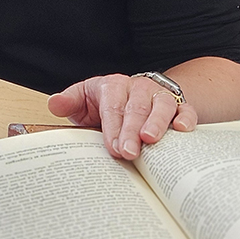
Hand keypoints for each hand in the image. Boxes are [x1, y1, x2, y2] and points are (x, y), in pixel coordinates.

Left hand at [47, 74, 197, 159]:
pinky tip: (181, 130)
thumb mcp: (85, 100)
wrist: (136, 95)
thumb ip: (70, 102)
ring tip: (151, 140)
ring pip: (161, 105)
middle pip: (135, 107)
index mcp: (113, 85)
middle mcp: (137, 88)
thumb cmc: (108, 103)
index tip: (112, 147)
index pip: (112, 105)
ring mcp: (159, 96)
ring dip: (156, 122)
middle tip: (127, 152)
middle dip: (131, 130)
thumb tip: (54, 104)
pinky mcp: (178, 106)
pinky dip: (185, 118)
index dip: (112, 126)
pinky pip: (185, 109)